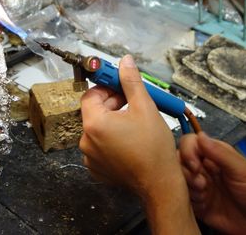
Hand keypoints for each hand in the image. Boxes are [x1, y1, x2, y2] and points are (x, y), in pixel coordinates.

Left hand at [80, 55, 199, 233]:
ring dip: (112, 122)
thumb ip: (131, 82)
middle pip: (94, 112)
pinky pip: (100, 147)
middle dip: (112, 104)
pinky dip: (111, 140)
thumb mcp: (145, 107)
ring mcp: (90, 157)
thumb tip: (124, 61)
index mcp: (94, 123)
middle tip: (133, 104)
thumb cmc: (153, 147)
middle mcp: (86, 141)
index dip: (107, 88)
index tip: (122, 88)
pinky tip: (129, 141)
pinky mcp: (97, 169)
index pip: (91, 95)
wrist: (159, 183)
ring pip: (98, 129)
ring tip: (134, 124)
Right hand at [180, 133, 245, 233]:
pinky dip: (190, 202)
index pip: (190, 144)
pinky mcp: (198, 205)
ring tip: (204, 195)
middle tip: (201, 183)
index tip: (195, 165)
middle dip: (186, 173)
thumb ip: (219, 153)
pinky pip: (183, 200)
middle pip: (179, 162)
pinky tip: (204, 205)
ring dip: (188, 188)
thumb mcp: (241, 169)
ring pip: (179, 181)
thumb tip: (200, 136)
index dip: (187, 153)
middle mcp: (204, 169)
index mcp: (214, 155)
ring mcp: (200, 187)